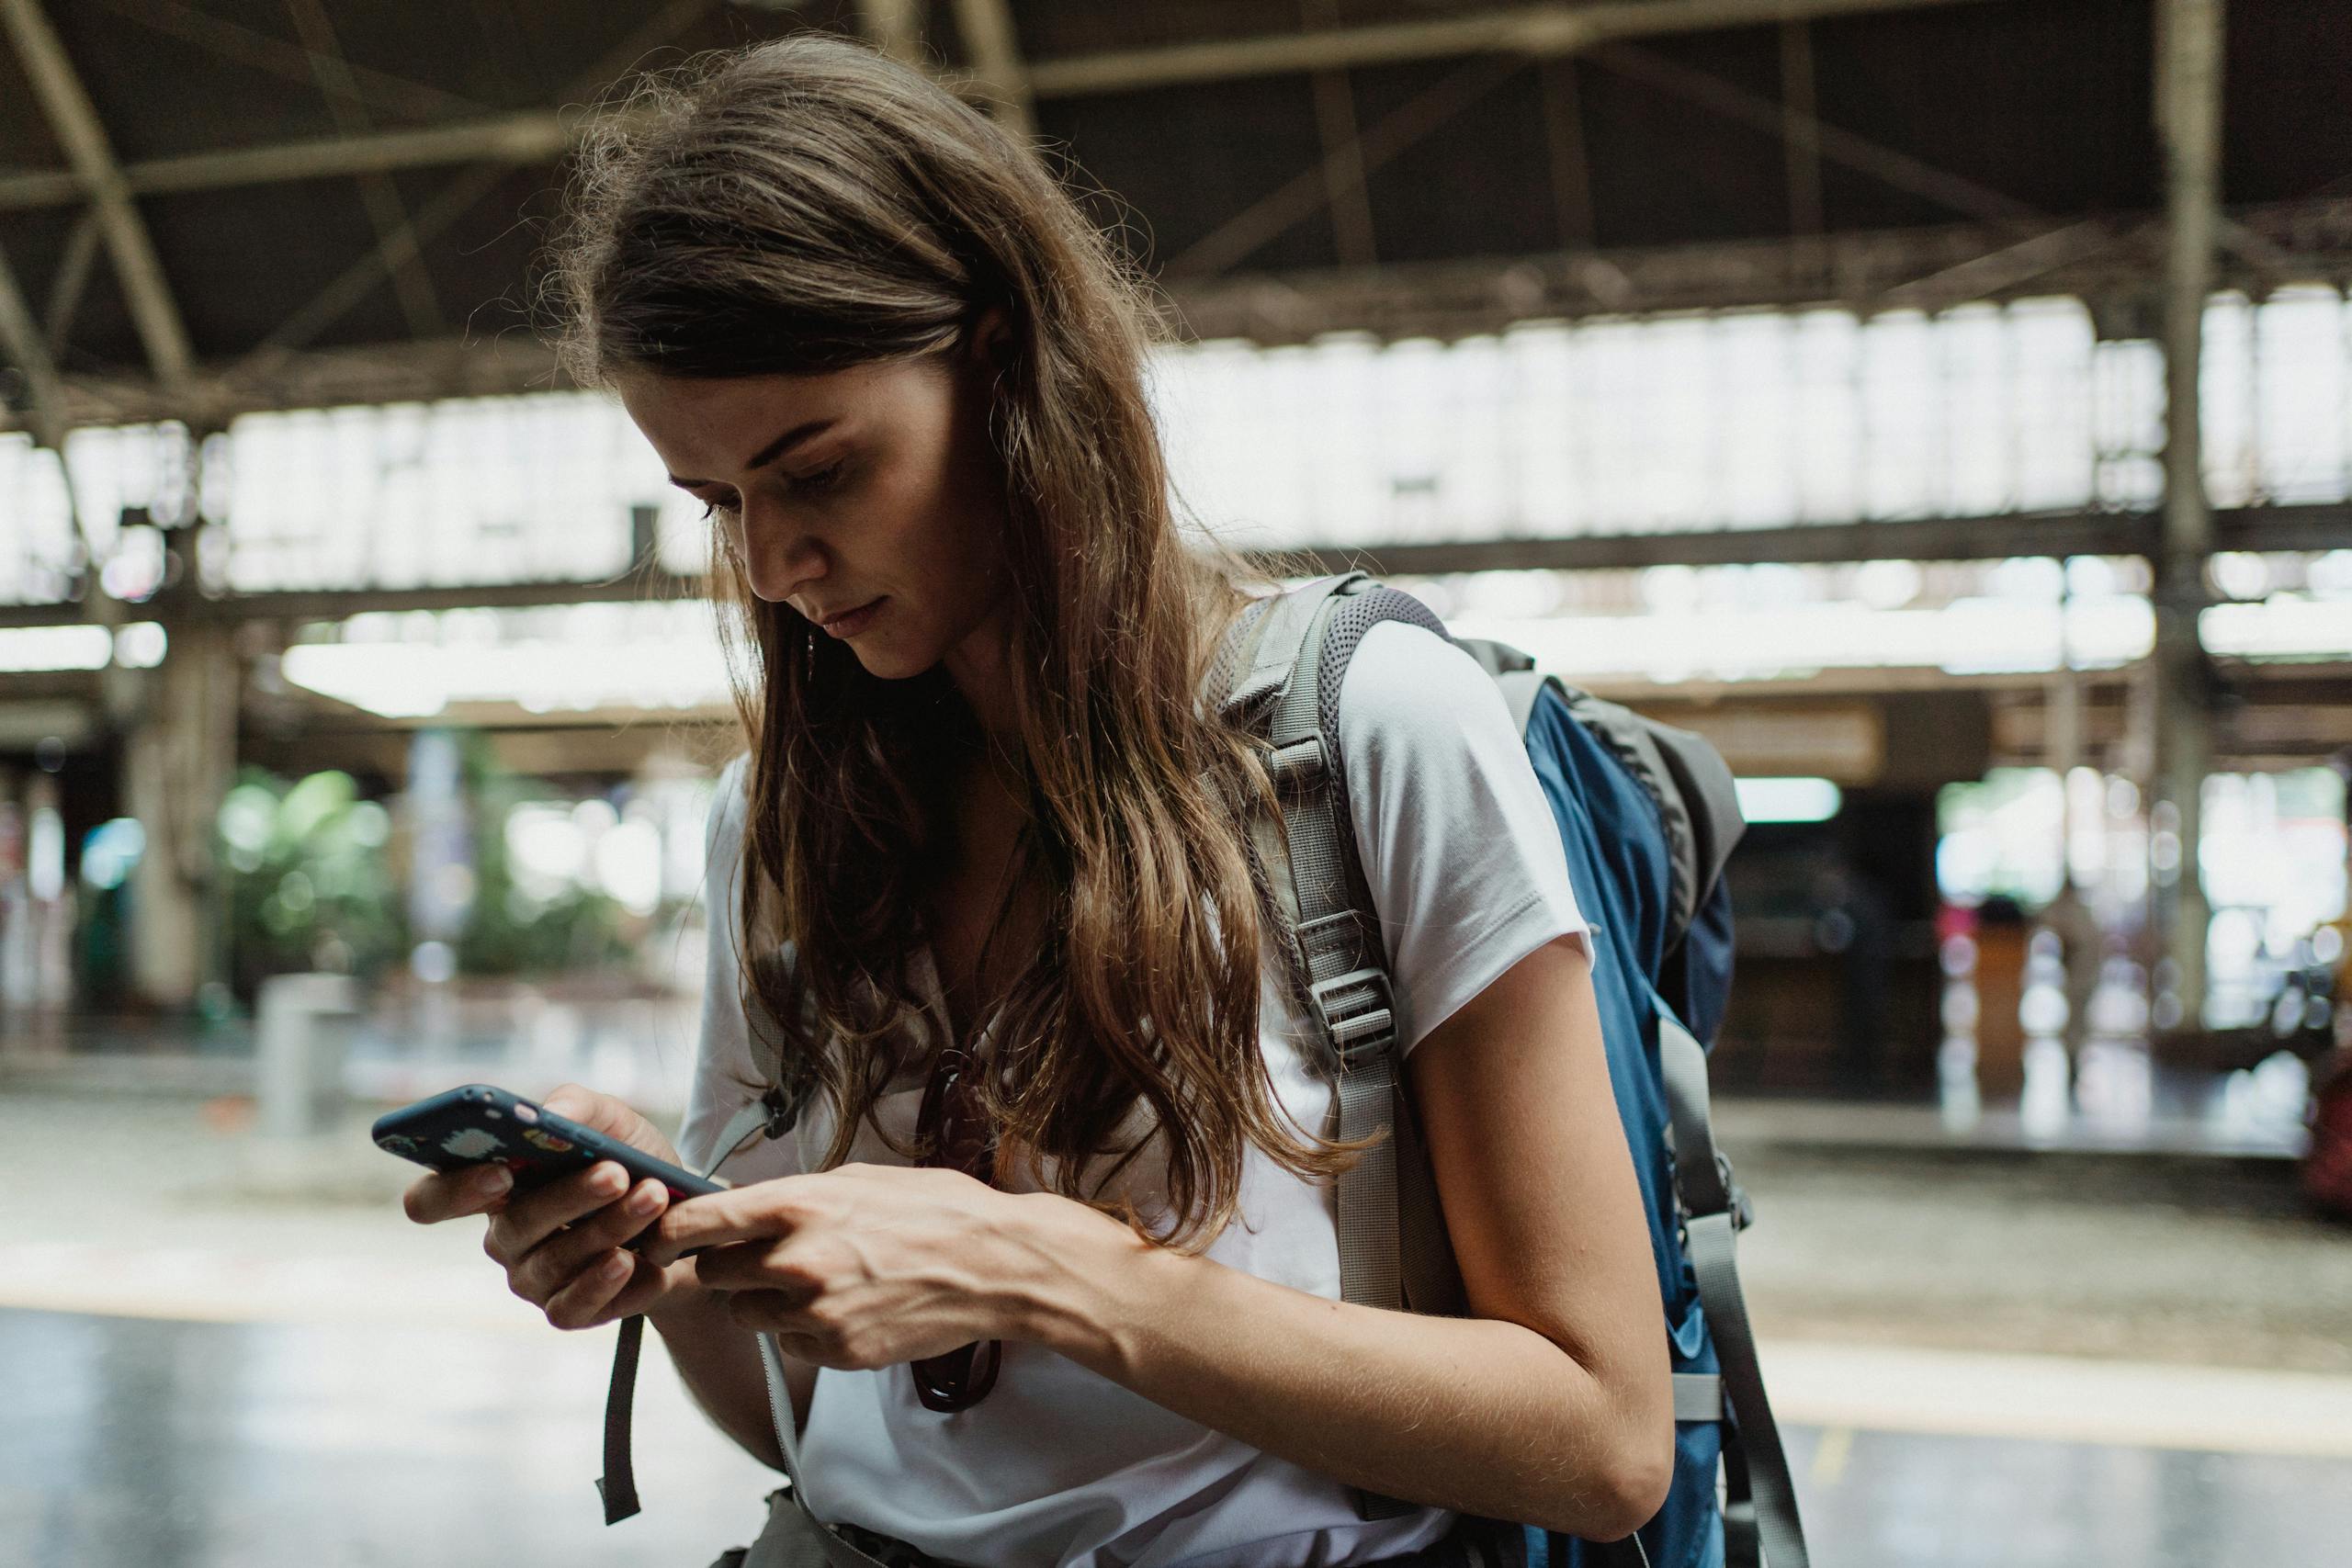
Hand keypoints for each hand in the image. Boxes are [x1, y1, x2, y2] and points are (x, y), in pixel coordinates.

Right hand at [398, 1082, 701, 1330]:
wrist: (689, 1216)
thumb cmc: (632, 1162)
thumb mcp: (612, 1121)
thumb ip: (577, 1108)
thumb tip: (553, 1115)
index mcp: (493, 1186)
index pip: (432, 1199)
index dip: (455, 1190)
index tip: (502, 1171)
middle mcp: (504, 1236)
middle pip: (512, 1227)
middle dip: (569, 1197)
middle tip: (616, 1173)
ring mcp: (532, 1278)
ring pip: (555, 1261)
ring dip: (609, 1228)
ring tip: (653, 1197)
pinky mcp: (566, 1310)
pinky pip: (573, 1308)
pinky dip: (608, 1283)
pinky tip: (637, 1261)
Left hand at [640, 1163, 1050, 1369]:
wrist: (994, 1264)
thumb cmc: (933, 1210)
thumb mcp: (858, 1178)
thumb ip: (794, 1197)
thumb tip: (739, 1207)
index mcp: (800, 1204)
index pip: (698, 1221)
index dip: (667, 1231)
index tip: (658, 1235)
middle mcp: (798, 1258)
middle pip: (713, 1274)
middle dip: (727, 1266)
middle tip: (762, 1257)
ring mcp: (816, 1310)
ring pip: (746, 1314)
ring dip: (763, 1301)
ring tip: (814, 1283)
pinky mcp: (837, 1350)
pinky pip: (788, 1343)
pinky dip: (803, 1331)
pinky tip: (844, 1308)